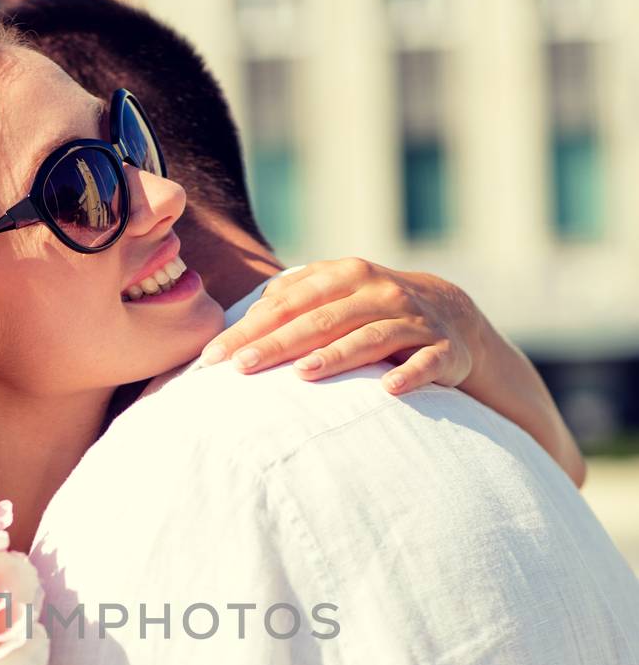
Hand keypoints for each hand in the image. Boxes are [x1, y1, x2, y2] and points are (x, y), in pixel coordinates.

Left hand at [197, 258, 483, 394]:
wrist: (450, 314)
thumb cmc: (370, 308)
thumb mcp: (334, 293)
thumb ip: (292, 298)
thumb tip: (246, 317)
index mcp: (346, 275)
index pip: (287, 304)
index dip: (249, 329)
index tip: (214, 357)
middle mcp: (379, 293)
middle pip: (321, 320)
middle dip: (278, 343)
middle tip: (241, 366)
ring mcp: (413, 321)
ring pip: (371, 337)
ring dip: (337, 356)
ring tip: (303, 374)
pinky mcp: (443, 350)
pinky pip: (426, 363)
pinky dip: (410, 374)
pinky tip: (388, 389)